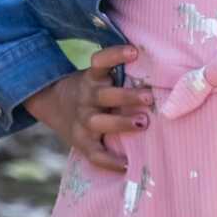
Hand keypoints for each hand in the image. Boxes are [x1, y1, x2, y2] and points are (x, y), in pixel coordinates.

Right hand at [22, 45, 152, 173]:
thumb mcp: (99, 75)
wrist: (55, 104)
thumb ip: (120, 71)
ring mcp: (82, 120)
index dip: (115, 55)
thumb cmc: (93, 88)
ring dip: (120, 123)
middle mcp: (86, 97)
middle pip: (104, 95)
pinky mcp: (81, 142)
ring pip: (99, 122)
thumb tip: (162, 62)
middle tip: (150, 98)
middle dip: (127, 96)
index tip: (134, 51)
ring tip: (143, 123)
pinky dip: (109, 161)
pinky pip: (94, 154)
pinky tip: (126, 164)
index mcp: (92, 77)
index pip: (100, 61)